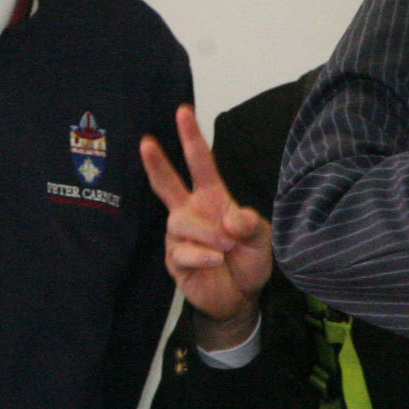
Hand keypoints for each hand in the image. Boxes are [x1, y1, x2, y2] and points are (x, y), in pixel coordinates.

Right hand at [140, 106, 272, 343]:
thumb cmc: (249, 259)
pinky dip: (203, 256)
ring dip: (207, 234)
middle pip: (167, 183)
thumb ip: (250, 223)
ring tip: (226, 247)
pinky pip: (183, 251)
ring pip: (181, 223)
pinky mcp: (175, 260)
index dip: (192, 137)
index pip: (200, 163)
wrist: (240, 297)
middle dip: (157, 162)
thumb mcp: (262, 238)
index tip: (184, 111)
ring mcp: (180, 236)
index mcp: (212, 198)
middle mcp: (191, 212)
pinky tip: (216, 261)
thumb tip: (231, 219)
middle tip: (146, 142)